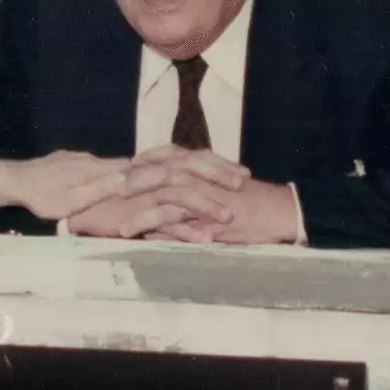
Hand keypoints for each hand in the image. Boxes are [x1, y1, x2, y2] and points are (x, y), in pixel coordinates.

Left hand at [0, 147, 150, 227]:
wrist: (14, 181)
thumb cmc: (43, 196)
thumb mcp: (72, 201)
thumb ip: (98, 191)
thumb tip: (124, 178)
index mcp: (92, 168)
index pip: (126, 165)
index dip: (142, 173)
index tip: (156, 182)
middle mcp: (87, 157)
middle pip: (115, 165)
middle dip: (129, 175)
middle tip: (143, 189)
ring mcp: (75, 156)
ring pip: (101, 165)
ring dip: (112, 175)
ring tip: (123, 188)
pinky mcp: (64, 159)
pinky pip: (88, 166)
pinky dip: (96, 174)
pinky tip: (95, 183)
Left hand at [131, 152, 306, 246]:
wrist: (282, 212)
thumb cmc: (253, 205)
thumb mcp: (221, 193)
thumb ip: (195, 194)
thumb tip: (168, 207)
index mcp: (204, 166)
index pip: (167, 155)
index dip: (144, 160)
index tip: (122, 167)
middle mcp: (202, 175)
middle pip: (159, 170)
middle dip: (131, 180)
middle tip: (106, 190)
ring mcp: (206, 194)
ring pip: (164, 194)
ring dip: (138, 209)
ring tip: (119, 226)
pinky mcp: (209, 216)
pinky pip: (177, 218)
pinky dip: (155, 225)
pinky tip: (137, 234)